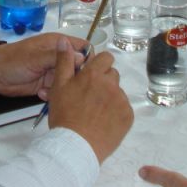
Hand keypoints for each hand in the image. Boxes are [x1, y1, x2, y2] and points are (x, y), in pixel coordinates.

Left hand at [0, 32, 87, 96]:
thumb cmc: (13, 60)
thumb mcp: (35, 57)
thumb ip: (58, 57)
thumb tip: (82, 58)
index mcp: (58, 44)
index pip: (83, 48)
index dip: (89, 58)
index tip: (87, 71)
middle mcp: (59, 57)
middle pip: (79, 67)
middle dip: (77, 77)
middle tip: (70, 85)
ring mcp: (53, 72)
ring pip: (69, 81)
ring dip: (63, 88)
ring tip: (51, 90)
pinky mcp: (47, 85)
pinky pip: (59, 91)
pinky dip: (53, 94)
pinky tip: (42, 94)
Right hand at [45, 38, 131, 162]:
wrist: (76, 146)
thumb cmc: (64, 115)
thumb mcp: (58, 85)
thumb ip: (64, 61)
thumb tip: (64, 40)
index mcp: (94, 74)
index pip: (106, 57)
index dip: (98, 65)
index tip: (90, 76)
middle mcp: (111, 84)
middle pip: (112, 74)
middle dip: (103, 81)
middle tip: (89, 96)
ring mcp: (122, 101)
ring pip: (118, 92)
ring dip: (109, 96)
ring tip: (95, 112)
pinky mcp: (128, 117)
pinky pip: (124, 108)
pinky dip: (116, 112)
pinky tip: (103, 121)